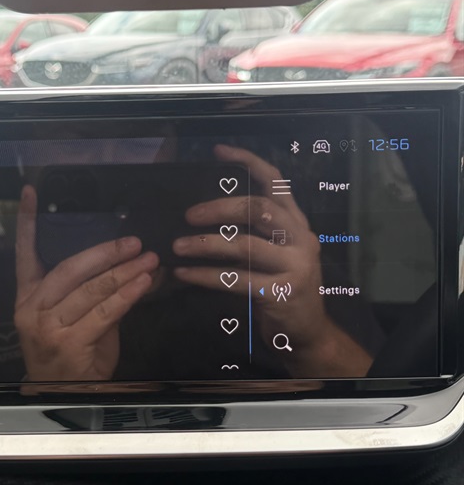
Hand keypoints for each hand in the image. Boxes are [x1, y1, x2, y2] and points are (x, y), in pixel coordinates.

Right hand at [14, 185, 158, 381]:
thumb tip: (125, 264)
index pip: (25, 253)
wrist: (64, 395)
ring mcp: (48, 326)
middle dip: (105, 252)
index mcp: (28, 297)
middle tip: (133, 242)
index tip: (31, 193)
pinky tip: (143, 283)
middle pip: (70, 268)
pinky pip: (105, 311)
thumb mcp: (71, 318)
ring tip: (147, 260)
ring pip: (91, 289)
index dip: (26, 222)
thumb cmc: (70, 354)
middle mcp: (33, 308)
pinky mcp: (69, 342)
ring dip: (124, 271)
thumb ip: (89, 291)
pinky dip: (127, 295)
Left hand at [172, 145, 371, 376]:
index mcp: (296, 222)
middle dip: (218, 208)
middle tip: (188, 215)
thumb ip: (252, 232)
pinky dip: (205, 275)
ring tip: (177, 246)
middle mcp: (301, 237)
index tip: (219, 152)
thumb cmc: (281, 287)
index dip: (249, 162)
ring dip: (205, 244)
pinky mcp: (281, 292)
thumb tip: (203, 214)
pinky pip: (235, 279)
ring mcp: (295, 265)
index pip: (276, 182)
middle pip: (258, 209)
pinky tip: (185, 273)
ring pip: (244, 245)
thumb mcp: (273, 253)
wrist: (306, 332)